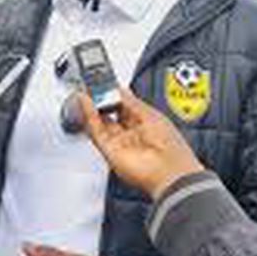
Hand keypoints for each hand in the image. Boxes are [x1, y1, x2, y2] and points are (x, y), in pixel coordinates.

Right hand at [78, 89, 203, 199]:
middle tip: (92, 87)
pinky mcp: (109, 152)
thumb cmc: (171, 146)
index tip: (105, 83)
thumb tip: (116, 88)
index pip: (123, 105)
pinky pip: (96, 131)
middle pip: (109, 114)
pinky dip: (89, 116)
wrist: (170, 172)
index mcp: (145, 123)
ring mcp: (120, 144)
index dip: (113, 94)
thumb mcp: (149, 113)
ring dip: (91, 107)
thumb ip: (128, 101)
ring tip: (85, 92)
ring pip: (99, 123)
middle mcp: (131, 134)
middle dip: (99, 100)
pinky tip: (85, 103)